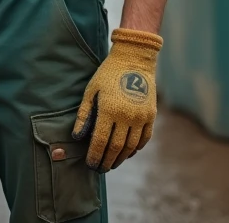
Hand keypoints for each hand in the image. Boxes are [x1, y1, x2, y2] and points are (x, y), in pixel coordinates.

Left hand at [71, 28, 162, 171]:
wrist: (134, 60)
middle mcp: (126, 116)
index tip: (90, 164)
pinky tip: (128, 152)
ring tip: (112, 163)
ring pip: (131, 146)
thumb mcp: (91, 90)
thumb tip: (77, 137)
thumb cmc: (108, 74)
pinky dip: (136, 148)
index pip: (100, 141)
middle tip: (101, 168)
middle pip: (116, 148)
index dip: (94, 156)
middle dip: (107, 161)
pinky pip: (144, 138)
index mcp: (109, 110)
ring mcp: (141, 116)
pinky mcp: (151, 115)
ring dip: (121, 158)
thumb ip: (84, 114)